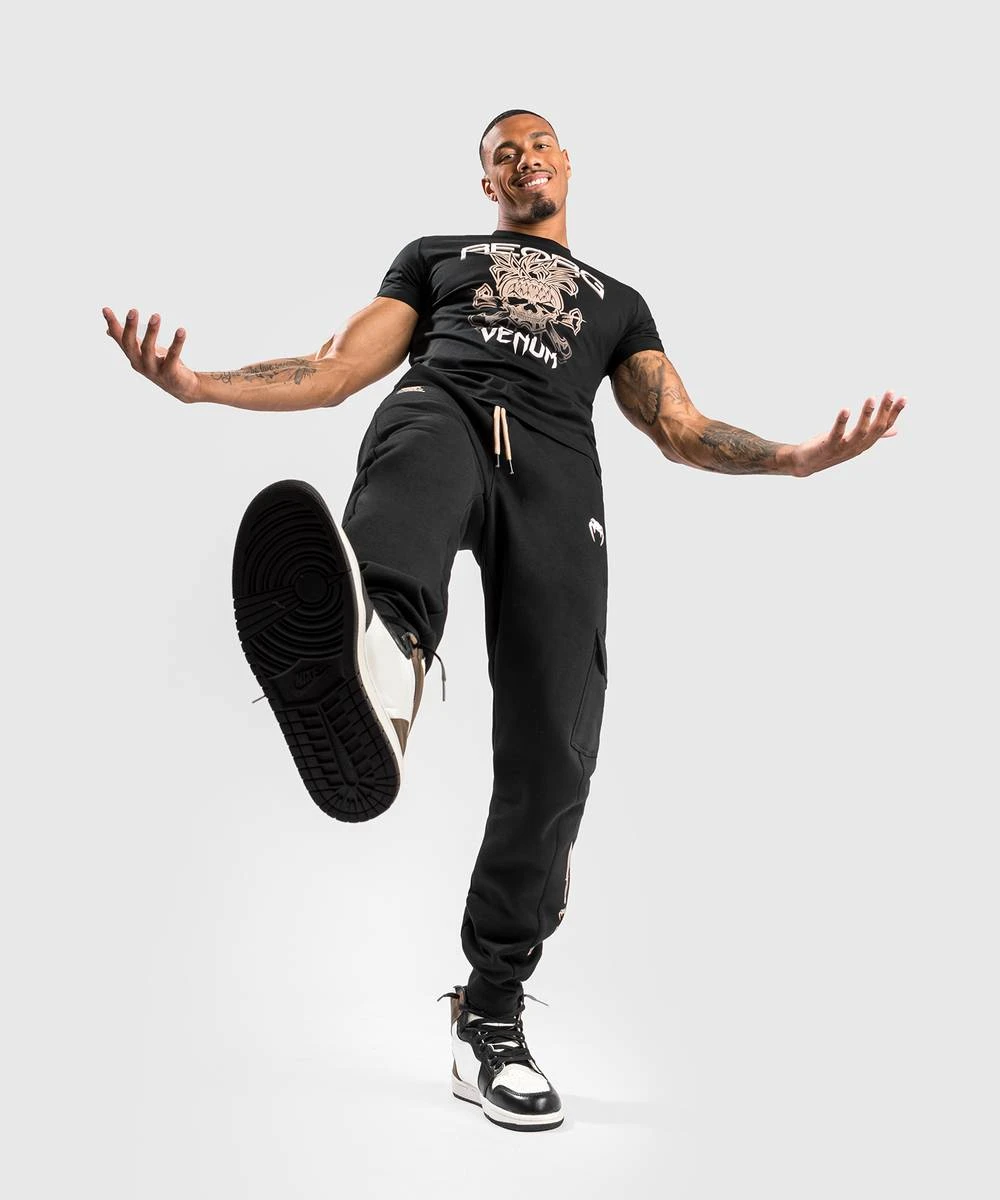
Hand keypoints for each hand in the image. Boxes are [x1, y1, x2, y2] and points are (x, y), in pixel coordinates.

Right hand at [103, 307, 199, 402]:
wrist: (183, 388)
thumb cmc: (160, 365)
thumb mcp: (143, 352)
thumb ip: (128, 342)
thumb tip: (107, 331)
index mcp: (133, 356)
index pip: (120, 339)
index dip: (112, 325)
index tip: (105, 309)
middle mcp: (140, 364)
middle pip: (130, 345)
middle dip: (130, 327)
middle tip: (133, 310)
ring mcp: (154, 370)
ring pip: (149, 350)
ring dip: (152, 331)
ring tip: (156, 315)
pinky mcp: (170, 374)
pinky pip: (173, 356)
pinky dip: (177, 343)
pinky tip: (181, 330)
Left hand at [788, 391, 905, 476]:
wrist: (807, 463)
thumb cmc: (832, 448)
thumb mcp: (856, 440)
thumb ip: (874, 434)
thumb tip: (896, 430)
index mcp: (865, 443)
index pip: (884, 427)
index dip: (894, 413)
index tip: (904, 398)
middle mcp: (858, 446)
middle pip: (876, 428)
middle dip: (884, 410)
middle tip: (890, 392)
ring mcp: (844, 448)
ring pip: (860, 432)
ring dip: (866, 415)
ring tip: (871, 398)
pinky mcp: (828, 448)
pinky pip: (836, 434)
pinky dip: (841, 422)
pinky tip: (845, 409)